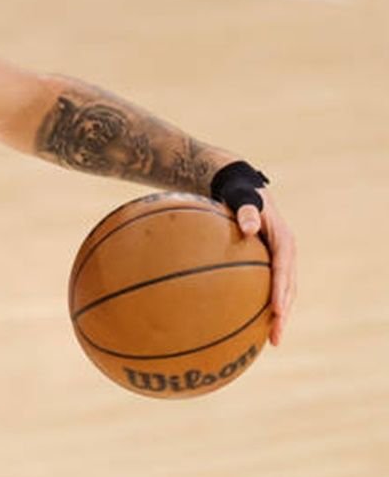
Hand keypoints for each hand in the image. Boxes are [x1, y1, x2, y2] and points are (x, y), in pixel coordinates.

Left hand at [234, 189, 296, 345]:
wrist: (243, 190)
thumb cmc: (241, 195)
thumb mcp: (242, 198)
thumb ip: (245, 211)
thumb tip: (247, 226)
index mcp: (283, 241)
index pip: (284, 270)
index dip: (280, 290)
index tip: (276, 310)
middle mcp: (286, 254)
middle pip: (288, 288)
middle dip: (283, 314)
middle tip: (276, 337)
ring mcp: (280, 262)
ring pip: (284, 293)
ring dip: (279, 316)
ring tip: (273, 339)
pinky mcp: (270, 266)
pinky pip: (271, 289)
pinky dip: (268, 307)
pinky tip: (255, 324)